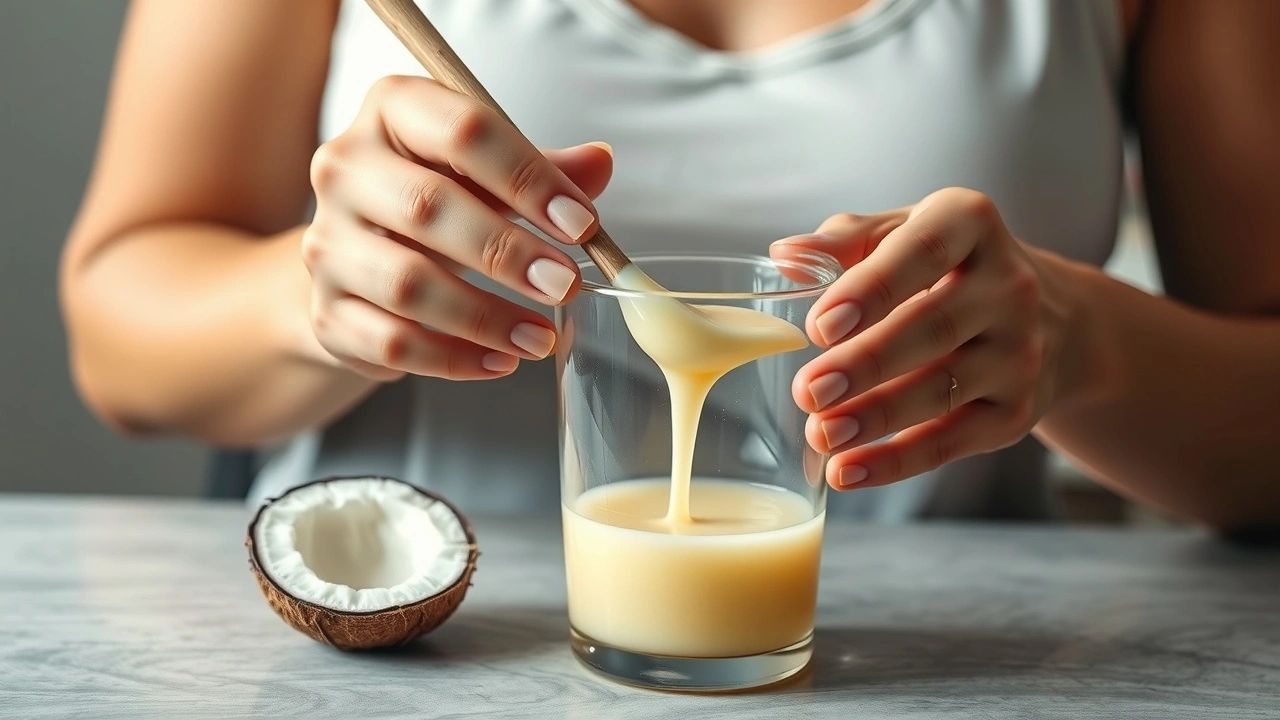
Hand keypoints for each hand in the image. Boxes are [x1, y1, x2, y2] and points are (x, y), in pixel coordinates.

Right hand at [303, 75, 612, 380]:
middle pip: (427, 207)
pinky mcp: (326, 312)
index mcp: (391, 112)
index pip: (462, 131)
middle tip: (565, 285)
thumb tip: (599, 163)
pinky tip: (500, 361)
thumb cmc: (432, 202)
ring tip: (542, 337)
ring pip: (407, 284)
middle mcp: (345, 170)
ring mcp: (327, 244)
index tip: (581, 223)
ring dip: (486, 317)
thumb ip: (539, 168)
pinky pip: (392, 342)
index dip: (528, 178)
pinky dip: (454, 358)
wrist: (356, 262)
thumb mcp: (485, 173)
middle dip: (508, 252)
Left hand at [772, 188, 1071, 489]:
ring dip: (876, 416)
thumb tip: (787, 256)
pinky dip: (896, 462)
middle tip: (808, 391)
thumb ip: (846, 240)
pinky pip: (952, 442)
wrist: (1050, 320)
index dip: (871, 290)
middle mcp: (1008, 286)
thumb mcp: (903, 234)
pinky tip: (847, 471)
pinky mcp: (1017, 412)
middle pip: (932, 328)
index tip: (820, 326)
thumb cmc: (946, 268)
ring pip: (942, 390)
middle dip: (866, 364)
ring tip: (821, 433)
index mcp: (970, 224)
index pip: (923, 252)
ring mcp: (1019, 353)